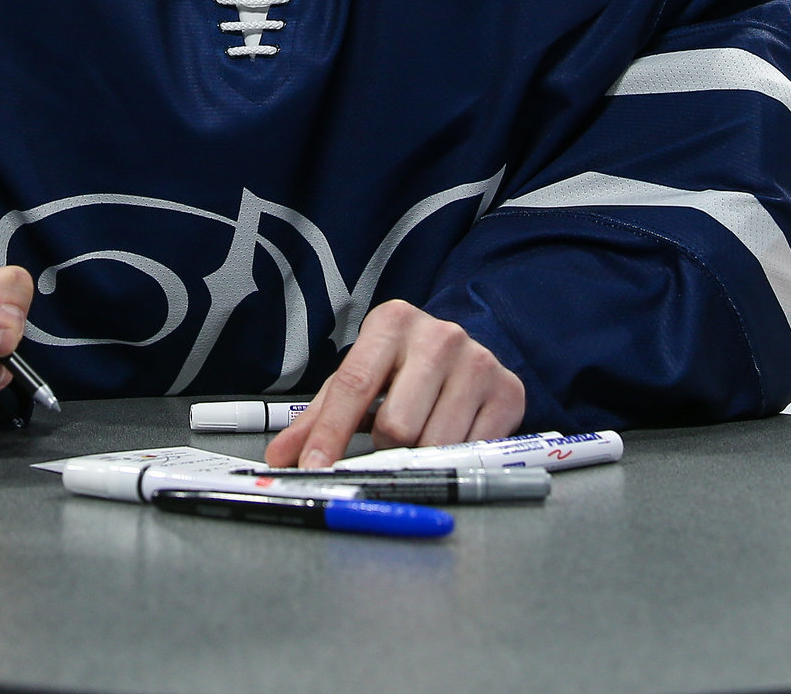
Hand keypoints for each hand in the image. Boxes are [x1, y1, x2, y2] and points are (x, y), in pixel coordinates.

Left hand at [264, 300, 524, 469]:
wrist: (466, 349)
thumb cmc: (402, 368)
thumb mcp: (360, 379)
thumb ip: (318, 417)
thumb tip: (281, 457)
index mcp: (390, 323)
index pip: (352, 386)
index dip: (330, 434)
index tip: (315, 467)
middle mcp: (438, 336)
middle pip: (396, 424)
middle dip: (384, 447)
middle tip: (386, 443)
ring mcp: (478, 363)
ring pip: (434, 442)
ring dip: (418, 456)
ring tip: (418, 438)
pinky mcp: (509, 392)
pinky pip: (472, 450)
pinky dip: (453, 458)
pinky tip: (450, 439)